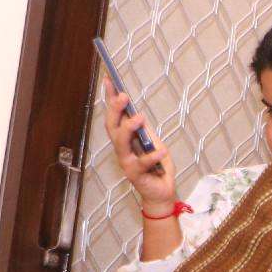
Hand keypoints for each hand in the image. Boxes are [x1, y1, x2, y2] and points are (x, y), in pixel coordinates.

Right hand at [102, 86, 172, 204]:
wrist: (161, 191)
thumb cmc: (157, 165)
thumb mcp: (153, 142)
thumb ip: (144, 130)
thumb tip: (136, 112)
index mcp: (125, 138)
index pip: (114, 115)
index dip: (110, 99)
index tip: (109, 80)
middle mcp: (121, 149)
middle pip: (112, 127)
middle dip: (115, 110)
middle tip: (123, 96)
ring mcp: (126, 162)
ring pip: (121, 143)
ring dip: (129, 128)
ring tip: (140, 117)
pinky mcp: (136, 175)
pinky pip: (143, 164)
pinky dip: (152, 156)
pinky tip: (161, 150)